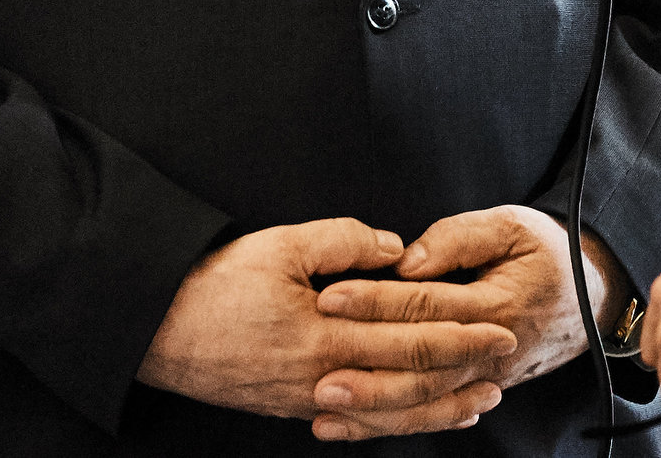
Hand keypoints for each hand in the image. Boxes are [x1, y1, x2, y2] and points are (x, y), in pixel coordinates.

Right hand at [137, 217, 515, 437]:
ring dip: (437, 408)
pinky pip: (356, 419)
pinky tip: (414, 414)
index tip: (499, 329)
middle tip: (505, 363)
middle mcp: (321, 378)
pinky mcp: (290, 406)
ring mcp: (306, 400)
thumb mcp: (281, 245)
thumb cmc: (214, 284)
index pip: (409, 339)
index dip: (460, 336)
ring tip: (478, 401)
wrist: (155, 328)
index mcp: (325, 336)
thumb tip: (396, 249)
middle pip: (408, 381)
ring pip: (387, 413)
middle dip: (462, 372)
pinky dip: (394, 419)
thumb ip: (344, 242)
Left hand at [314, 206, 620, 428]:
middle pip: (420, 367)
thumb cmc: (549, 252)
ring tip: (325, 409)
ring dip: (374, 409)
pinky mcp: (478, 389)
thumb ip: (459, 237)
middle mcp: (489, 351)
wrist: (595, 298)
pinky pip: (431, 412)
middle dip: (366, 373)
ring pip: (424, 402)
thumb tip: (405, 261)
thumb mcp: (513, 226)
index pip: (424, 305)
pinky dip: (391, 422)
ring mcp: (485, 378)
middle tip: (317, 375)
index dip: (375, 301)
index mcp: (496, 305)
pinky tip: (353, 425)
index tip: (329, 297)